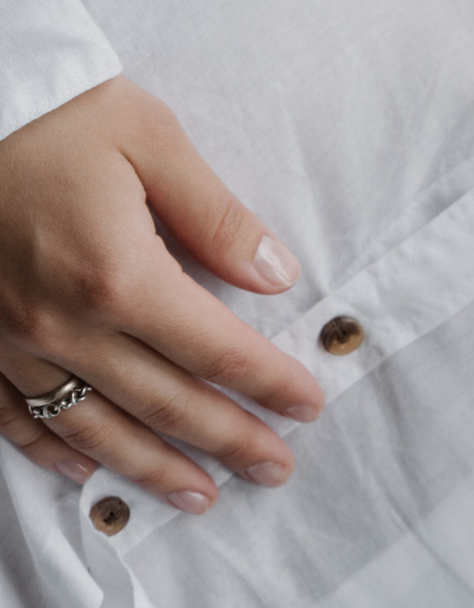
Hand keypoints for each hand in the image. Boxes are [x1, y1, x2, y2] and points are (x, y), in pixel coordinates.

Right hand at [0, 77, 324, 512]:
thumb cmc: (56, 113)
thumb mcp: (153, 142)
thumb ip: (218, 218)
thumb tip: (278, 276)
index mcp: (118, 274)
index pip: (217, 349)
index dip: (269, 382)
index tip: (310, 407)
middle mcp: (61, 323)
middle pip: (164, 401)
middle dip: (227, 440)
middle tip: (275, 471)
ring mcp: (8, 339)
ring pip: (91, 424)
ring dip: (149, 466)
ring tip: (199, 494)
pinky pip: (12, 414)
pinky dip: (52, 447)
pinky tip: (85, 471)